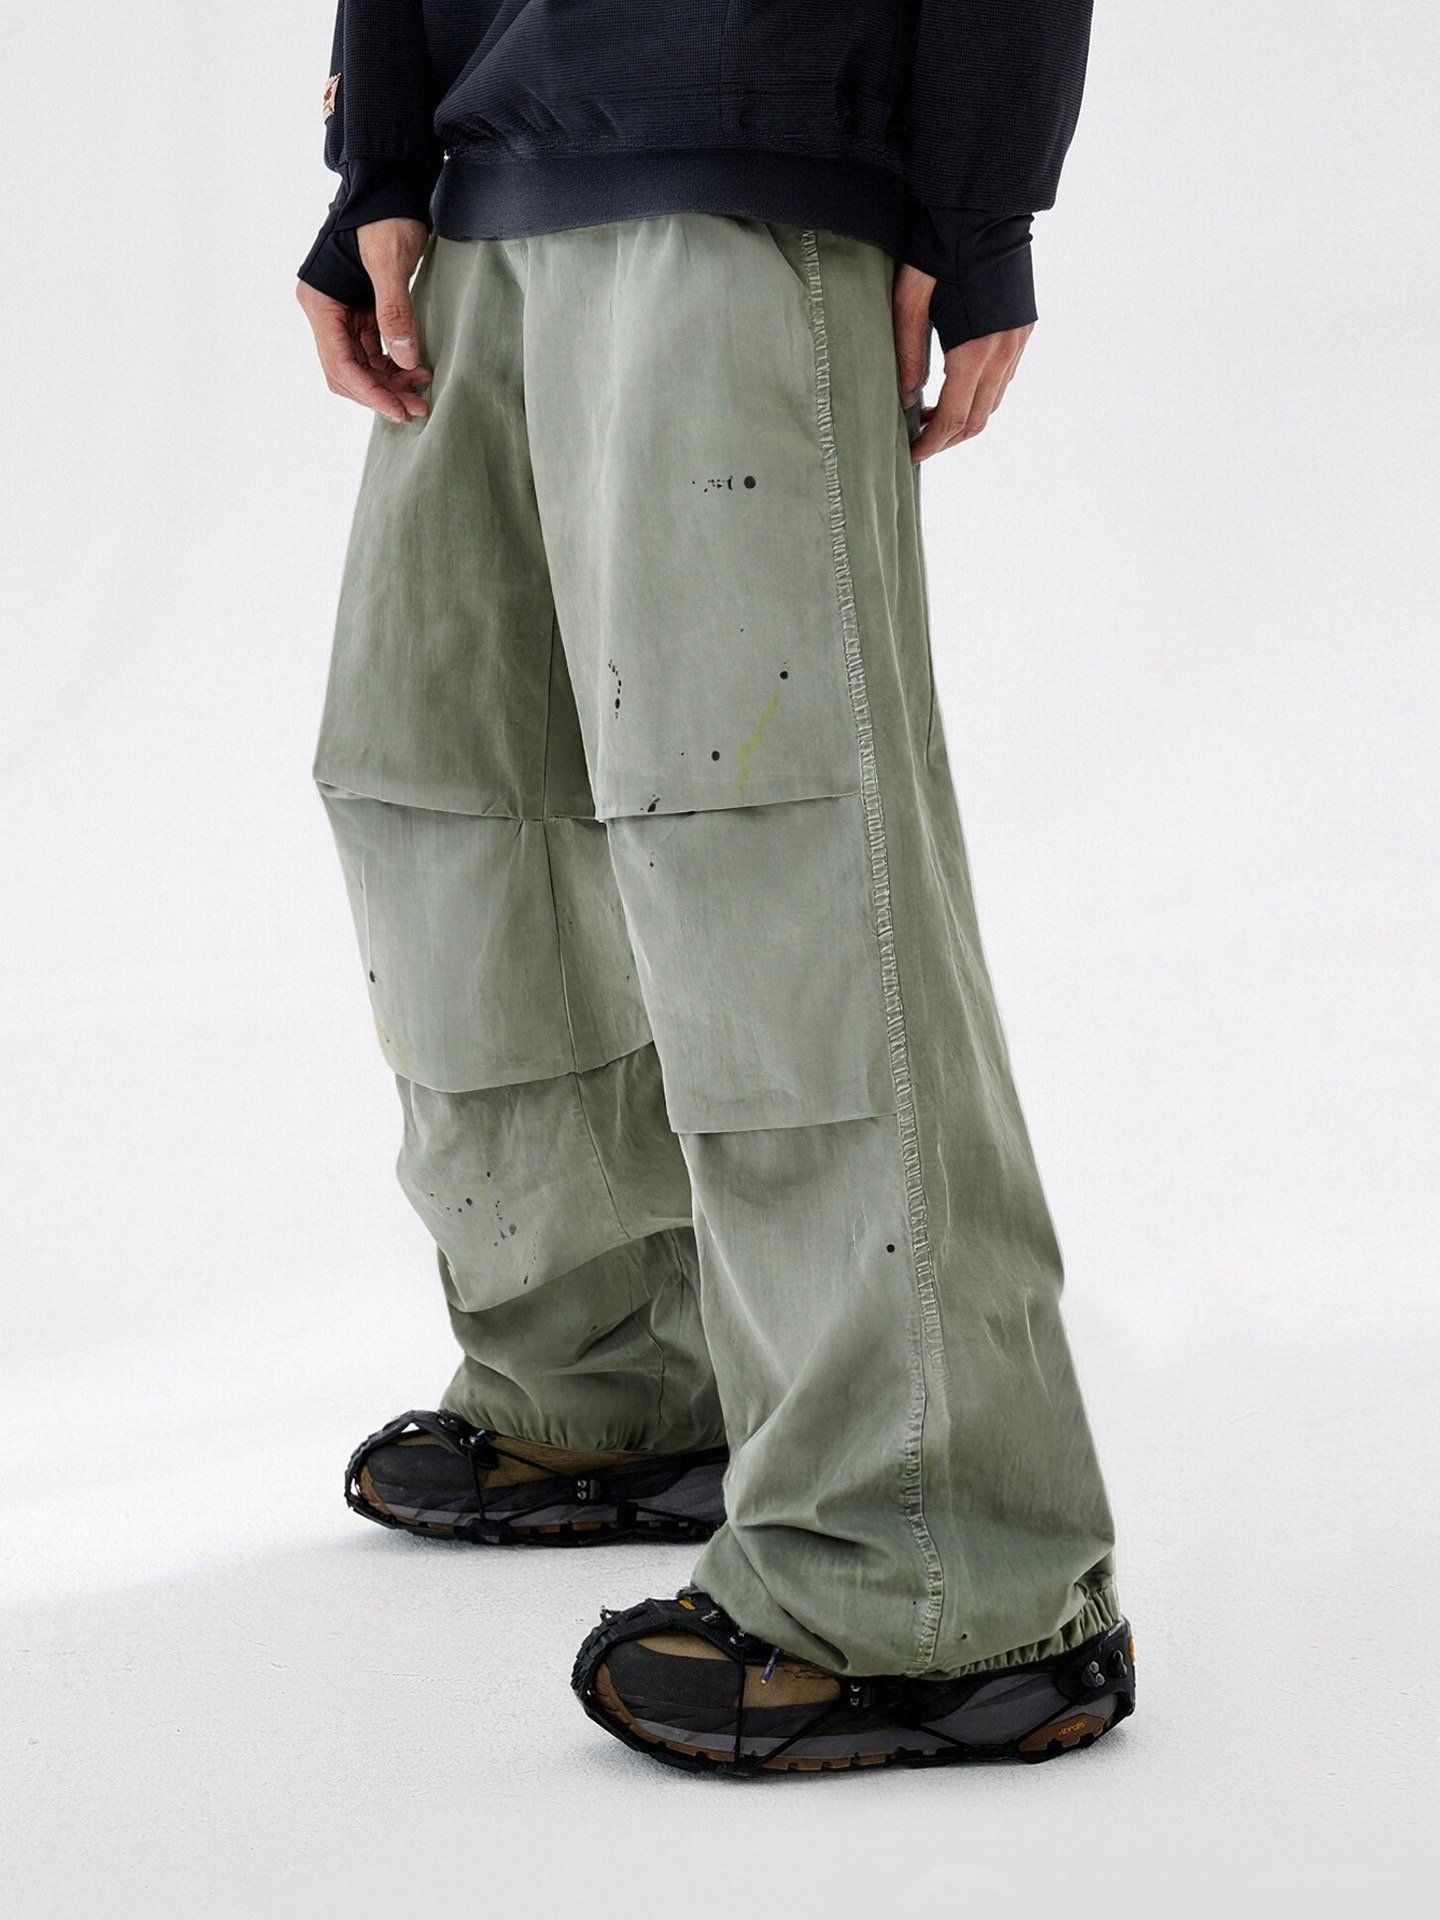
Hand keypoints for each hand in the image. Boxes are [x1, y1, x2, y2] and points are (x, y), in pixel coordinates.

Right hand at [295, 216, 431, 422]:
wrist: (389, 183)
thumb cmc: (384, 214)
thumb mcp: (389, 261)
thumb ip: (394, 311)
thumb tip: (404, 360)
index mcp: (319, 302)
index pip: (340, 365)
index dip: (369, 393)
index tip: (398, 410)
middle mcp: (325, 311)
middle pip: (347, 372)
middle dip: (380, 392)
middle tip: (417, 408)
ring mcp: (342, 313)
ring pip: (362, 366)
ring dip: (389, 383)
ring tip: (421, 390)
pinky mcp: (361, 310)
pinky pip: (373, 351)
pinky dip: (392, 364)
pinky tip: (416, 370)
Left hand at [892, 264, 1032, 463]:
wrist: (986, 206)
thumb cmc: (940, 247)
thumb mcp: (909, 300)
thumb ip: (905, 352)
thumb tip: (904, 396)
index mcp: (975, 351)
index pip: (954, 418)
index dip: (932, 443)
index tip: (911, 454)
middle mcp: (1003, 354)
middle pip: (978, 420)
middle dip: (948, 440)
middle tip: (918, 442)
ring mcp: (1018, 342)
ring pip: (993, 404)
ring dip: (964, 419)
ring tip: (931, 415)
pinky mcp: (1023, 330)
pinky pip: (1003, 380)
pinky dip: (979, 397)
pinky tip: (955, 387)